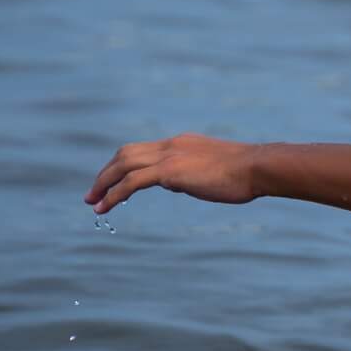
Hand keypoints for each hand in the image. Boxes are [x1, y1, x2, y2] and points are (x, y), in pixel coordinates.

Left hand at [85, 134, 260, 214]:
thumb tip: (177, 184)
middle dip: (106, 173)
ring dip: (103, 183)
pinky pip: (131, 183)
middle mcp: (171, 145)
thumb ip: (191, 174)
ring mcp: (169, 156)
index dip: (123, 165)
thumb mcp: (214, 170)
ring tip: (92, 202)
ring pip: (122, 165)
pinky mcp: (169, 171)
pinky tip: (104, 208)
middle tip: (93, 193)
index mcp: (182, 143)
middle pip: (125, 153)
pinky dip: (113, 194)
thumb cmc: (246, 173)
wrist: (258, 167)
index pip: (143, 150)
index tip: (114, 181)